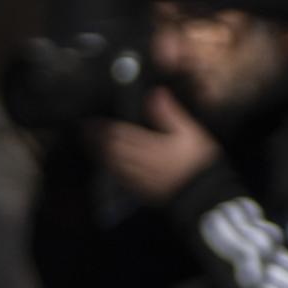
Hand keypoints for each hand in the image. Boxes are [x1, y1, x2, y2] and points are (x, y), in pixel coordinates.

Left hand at [95, 90, 219, 203]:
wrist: (204, 194)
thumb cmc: (198, 161)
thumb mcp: (189, 132)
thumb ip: (169, 113)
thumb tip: (155, 93)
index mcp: (148, 146)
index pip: (117, 135)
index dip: (101, 128)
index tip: (89, 122)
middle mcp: (138, 163)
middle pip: (110, 150)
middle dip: (95, 141)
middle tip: (83, 132)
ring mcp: (139, 179)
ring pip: (112, 165)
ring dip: (99, 154)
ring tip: (90, 146)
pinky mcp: (143, 191)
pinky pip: (120, 179)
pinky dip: (110, 169)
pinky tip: (108, 166)